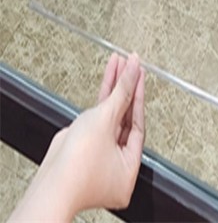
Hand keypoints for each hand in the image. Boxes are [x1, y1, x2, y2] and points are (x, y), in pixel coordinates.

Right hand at [9, 53, 144, 221]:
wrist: (47, 184)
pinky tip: (107, 79)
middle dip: (127, 88)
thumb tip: (134, 71)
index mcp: (129, 169)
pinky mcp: (81, 148)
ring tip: (119, 64)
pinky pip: (97, 119)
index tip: (139, 73)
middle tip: (131, 65)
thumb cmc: (77, 167)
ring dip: (114, 88)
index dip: (138, 94)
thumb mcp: (106, 120)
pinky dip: (102, 99)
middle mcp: (115, 166)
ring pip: (110, 116)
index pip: (138, 122)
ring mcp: (97, 157)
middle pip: (125, 118)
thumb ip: (122, 92)